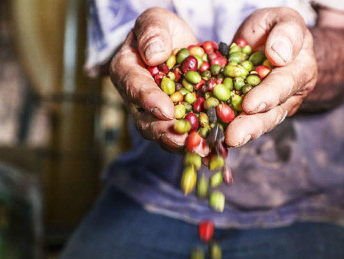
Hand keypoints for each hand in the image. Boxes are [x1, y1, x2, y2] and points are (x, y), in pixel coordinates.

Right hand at [109, 8, 198, 152]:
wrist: (176, 46)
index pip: (135, 88)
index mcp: (127, 73)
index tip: (166, 110)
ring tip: (202, 150)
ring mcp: (157, 116)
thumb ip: (152, 32)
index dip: (150, 101)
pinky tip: (216, 152)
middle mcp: (138, 101)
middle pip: (147, 122)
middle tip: (184, 139)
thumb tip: (154, 54)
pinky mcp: (178, 123)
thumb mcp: (156, 21)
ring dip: (184, 145)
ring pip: (166, 135)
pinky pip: (186, 137)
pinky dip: (200, 145)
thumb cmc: (161, 31)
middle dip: (166, 133)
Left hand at [225, 8, 317, 147]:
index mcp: (300, 71)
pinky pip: (239, 121)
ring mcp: (271, 107)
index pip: (284, 85)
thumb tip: (279, 55)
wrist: (268, 41)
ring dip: (239, 134)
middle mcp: (288, 95)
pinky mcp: (252, 113)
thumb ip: (287, 31)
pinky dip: (225, 128)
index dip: (267, 96)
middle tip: (234, 137)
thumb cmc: (277, 28)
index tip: (250, 105)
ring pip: (256, 123)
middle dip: (252, 126)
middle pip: (271, 113)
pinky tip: (211, 136)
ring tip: (222, 141)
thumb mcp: (284, 19)